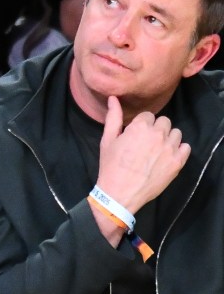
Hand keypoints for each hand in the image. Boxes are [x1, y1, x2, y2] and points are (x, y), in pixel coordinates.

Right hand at [96, 95, 188, 213]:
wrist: (119, 194)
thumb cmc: (110, 167)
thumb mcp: (107, 141)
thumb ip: (113, 117)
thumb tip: (114, 98)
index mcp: (140, 126)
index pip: (148, 115)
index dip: (141, 125)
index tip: (135, 136)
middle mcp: (158, 134)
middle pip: (164, 122)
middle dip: (156, 130)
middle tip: (145, 144)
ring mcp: (170, 148)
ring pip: (175, 133)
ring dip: (167, 139)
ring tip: (156, 151)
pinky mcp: (178, 162)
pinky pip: (185, 147)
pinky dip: (177, 150)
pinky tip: (165, 158)